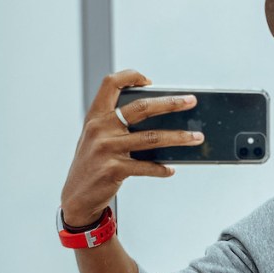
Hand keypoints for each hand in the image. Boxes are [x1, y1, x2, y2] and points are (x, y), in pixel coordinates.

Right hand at [59, 69, 203, 226]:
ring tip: (197, 137)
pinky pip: (147, 167)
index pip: (111, 84)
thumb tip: (161, 119)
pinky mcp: (114, 169)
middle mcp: (100, 128)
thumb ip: (118, 125)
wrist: (76, 196)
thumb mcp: (98, 138)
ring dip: (179, 137)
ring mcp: (107, 148)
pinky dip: (162, 169)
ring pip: (152, 137)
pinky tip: (171, 169)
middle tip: (191, 101)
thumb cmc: (93, 163)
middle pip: (142, 107)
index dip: (131, 76)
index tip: (150, 81)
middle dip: (171, 103)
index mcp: (95, 116)